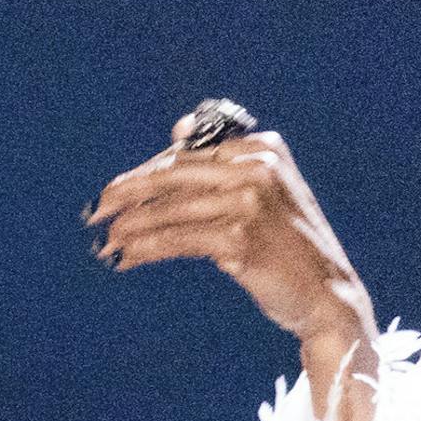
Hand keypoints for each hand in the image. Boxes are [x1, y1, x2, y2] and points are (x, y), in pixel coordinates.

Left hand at [86, 121, 380, 420]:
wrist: (327, 293)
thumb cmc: (287, 245)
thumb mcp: (265, 191)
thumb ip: (223, 163)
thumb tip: (178, 127)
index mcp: (262, 148)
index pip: (185, 156)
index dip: (144, 175)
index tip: (113, 194)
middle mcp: (257, 168)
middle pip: (171, 176)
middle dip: (125, 195)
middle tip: (93, 212)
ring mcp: (249, 202)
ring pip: (168, 211)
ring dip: (127, 228)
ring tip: (103, 243)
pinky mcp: (239, 239)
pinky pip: (175, 240)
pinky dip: (144, 250)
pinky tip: (123, 259)